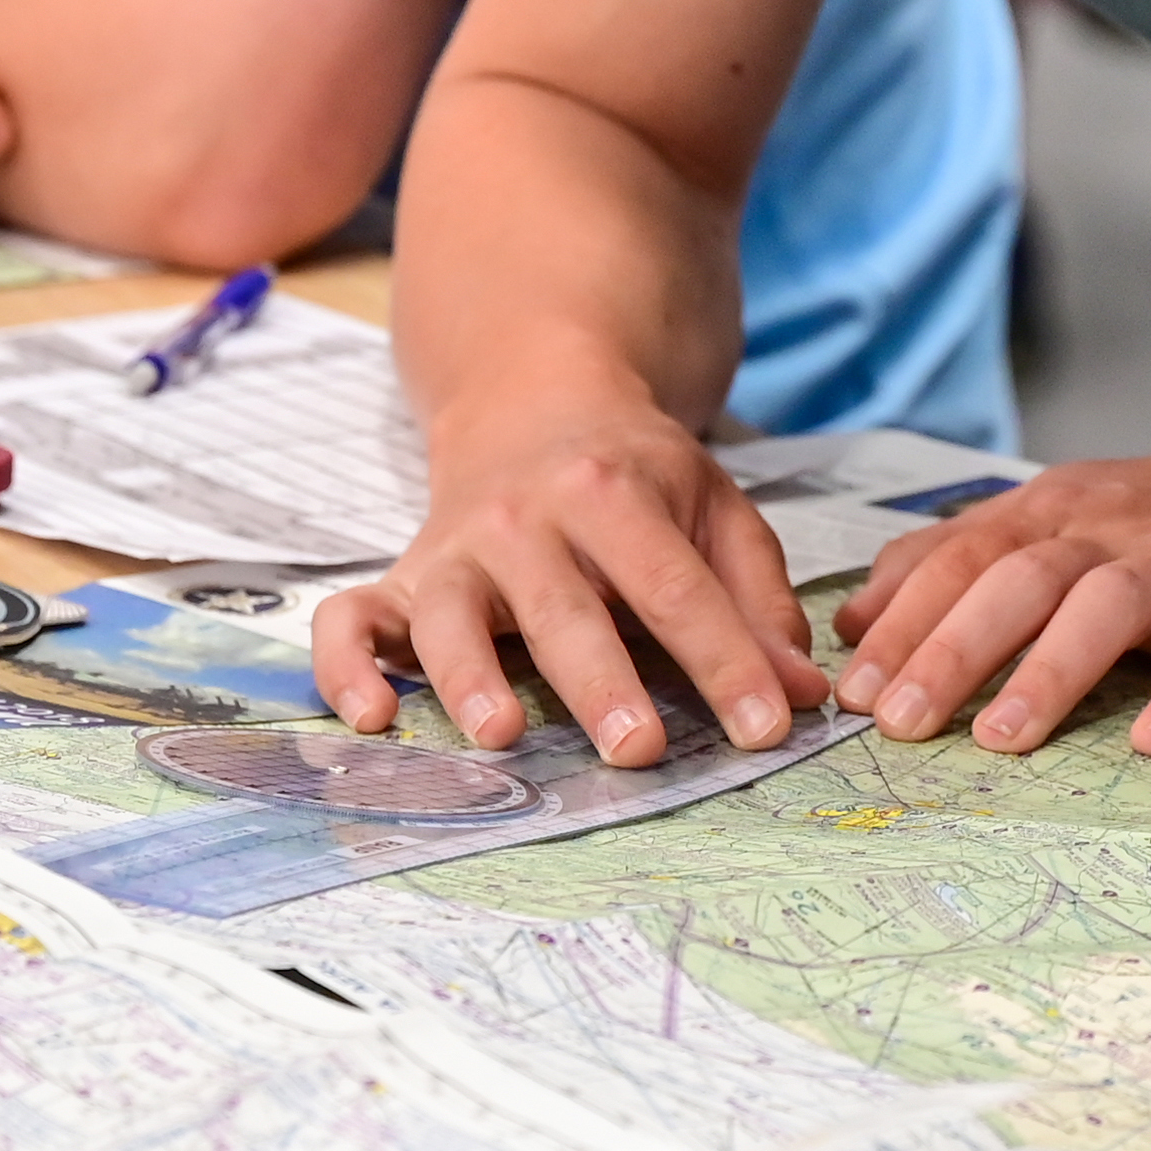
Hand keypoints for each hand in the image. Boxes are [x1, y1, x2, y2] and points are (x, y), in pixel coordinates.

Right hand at [313, 397, 826, 764]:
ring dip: (470, 676)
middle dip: (601, 680)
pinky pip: (351, 621)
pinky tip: (373, 717)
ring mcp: (455, 551)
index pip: (676, 587)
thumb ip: (757, 599)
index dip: (726, 659)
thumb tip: (804, 693)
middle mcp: (525, 520)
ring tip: (503, 735)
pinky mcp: (400, 579)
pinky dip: (346, 667)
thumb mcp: (711, 508)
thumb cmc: (634, 477)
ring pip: (451, 616)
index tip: (769, 726)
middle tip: (638, 748)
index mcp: (613, 492)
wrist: (533, 401)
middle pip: (565, 608)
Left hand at [830, 439, 1150, 757]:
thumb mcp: (1057, 523)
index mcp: (1054, 509)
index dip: (903, 620)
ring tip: (1001, 741)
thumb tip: (853, 621)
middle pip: (1020, 577)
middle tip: (900, 723)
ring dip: (1049, 672)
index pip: (962, 554)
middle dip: (952, 648)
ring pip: (1107, 605)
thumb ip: (959, 560)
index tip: (852, 690)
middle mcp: (1112, 530)